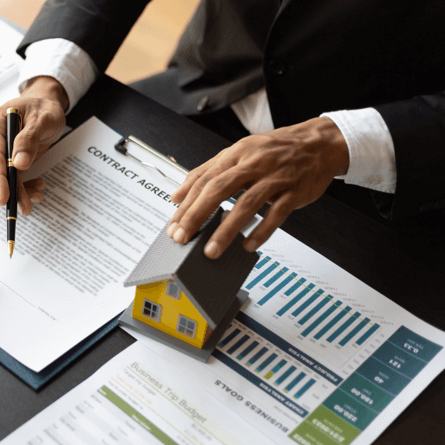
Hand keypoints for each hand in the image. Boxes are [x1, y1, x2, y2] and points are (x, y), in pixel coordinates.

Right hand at [0, 76, 68, 215]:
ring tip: (38, 194)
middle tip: (27, 206)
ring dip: (17, 192)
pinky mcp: (0, 160)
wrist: (43, 106)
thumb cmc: (42, 108)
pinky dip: (20, 188)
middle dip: (10, 191)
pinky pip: (6, 180)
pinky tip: (36, 187)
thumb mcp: (43, 119)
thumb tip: (19, 163)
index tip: (5, 197)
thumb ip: (29, 139)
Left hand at [166, 117, 348, 257]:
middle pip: (219, 189)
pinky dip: (262, 231)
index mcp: (236, 154)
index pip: (204, 179)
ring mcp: (275, 177)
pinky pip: (277, 214)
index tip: (174, 225)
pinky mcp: (295, 191)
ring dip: (226, 230)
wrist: (320, 142)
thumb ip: (207, 172)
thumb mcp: (238, 152)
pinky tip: (248, 245)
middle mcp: (254, 163)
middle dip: (197, 215)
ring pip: (247, 203)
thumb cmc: (276, 149)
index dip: (186, 204)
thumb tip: (178, 195)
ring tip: (211, 250)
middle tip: (183, 237)